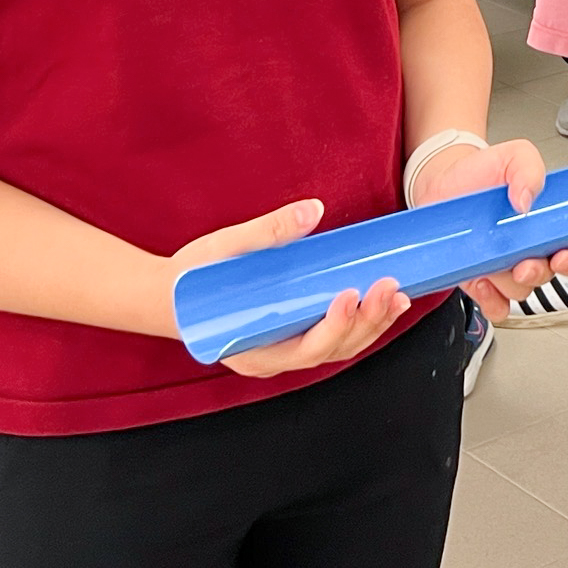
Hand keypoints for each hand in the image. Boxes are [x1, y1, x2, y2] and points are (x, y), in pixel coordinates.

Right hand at [168, 199, 408, 377]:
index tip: (349, 296)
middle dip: (364, 321)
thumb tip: (312, 210)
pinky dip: (359, 322)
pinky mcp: (292, 335)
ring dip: (371, 324)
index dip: (333, 327)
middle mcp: (273, 357)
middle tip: (389, 287)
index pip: (303, 349)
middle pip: (330, 350)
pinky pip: (332, 337)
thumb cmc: (191, 279)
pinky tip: (382, 302)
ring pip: (337, 348)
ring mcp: (284, 349)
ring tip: (398, 296)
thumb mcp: (223, 251)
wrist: (169, 296)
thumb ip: (268, 232)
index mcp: (252, 348)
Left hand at [411, 137, 567, 320]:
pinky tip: (480, 279)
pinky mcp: (480, 280)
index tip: (562, 256)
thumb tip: (525, 199)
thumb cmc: (482, 171)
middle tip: (523, 264)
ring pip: (520, 291)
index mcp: (545, 224)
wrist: (444, 182)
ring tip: (492, 260)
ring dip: (508, 281)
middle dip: (537, 273)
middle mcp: (529, 249)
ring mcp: (504, 267)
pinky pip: (494, 304)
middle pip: (547, 276)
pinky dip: (489, 298)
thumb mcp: (513, 156)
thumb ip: (528, 169)